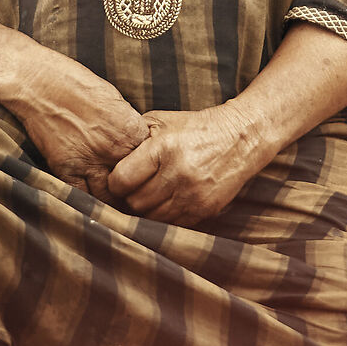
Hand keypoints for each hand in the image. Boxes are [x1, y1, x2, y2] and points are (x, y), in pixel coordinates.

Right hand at [4, 58, 150, 201]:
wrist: (38, 82)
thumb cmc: (75, 83)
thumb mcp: (115, 100)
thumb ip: (128, 126)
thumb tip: (135, 142)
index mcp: (132, 131)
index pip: (151, 164)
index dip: (149, 173)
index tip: (147, 179)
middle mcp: (115, 149)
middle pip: (134, 185)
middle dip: (135, 193)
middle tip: (135, 200)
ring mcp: (90, 162)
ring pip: (109, 198)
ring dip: (113, 203)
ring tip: (114, 205)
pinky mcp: (66, 169)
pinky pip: (82, 197)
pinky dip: (87, 203)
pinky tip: (89, 203)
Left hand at [107, 105, 271, 228]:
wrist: (240, 139)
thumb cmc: (194, 128)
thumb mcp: (162, 121)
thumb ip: (133, 138)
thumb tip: (106, 160)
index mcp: (164, 148)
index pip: (122, 180)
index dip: (115, 182)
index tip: (120, 178)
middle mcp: (178, 173)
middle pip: (135, 202)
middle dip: (130, 196)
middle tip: (134, 188)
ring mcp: (193, 195)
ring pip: (152, 217)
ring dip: (147, 209)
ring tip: (151, 194)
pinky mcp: (205, 210)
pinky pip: (172, 224)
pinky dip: (165, 216)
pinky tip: (167, 201)